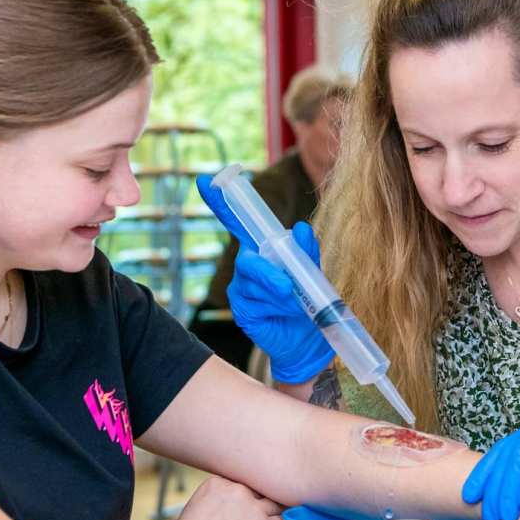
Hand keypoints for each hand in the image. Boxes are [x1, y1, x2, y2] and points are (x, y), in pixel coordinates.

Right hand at [171, 475, 284, 519]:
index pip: (241, 483)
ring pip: (275, 504)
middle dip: (262, 499)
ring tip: (283, 516)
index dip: (245, 495)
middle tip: (266, 509)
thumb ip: (209, 507)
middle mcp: (238, 490)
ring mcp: (254, 507)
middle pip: (259, 489)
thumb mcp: (193, 511)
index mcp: (218, 483)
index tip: (246, 505)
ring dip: (277, 511)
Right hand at [197, 173, 333, 382]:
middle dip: (267, 272)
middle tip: (288, 287)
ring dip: (277, 290)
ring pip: (253, 279)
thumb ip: (306, 251)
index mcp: (263, 250)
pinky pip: (252, 299)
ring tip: (294, 302)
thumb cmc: (308, 300)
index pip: (239, 222)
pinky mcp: (241, 308)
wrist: (309, 338)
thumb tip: (299, 228)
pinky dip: (272, 304)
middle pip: (247, 256)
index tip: (207, 181)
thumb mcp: (312, 272)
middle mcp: (248, 265)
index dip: (221, 201)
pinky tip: (281, 312)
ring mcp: (241, 287)